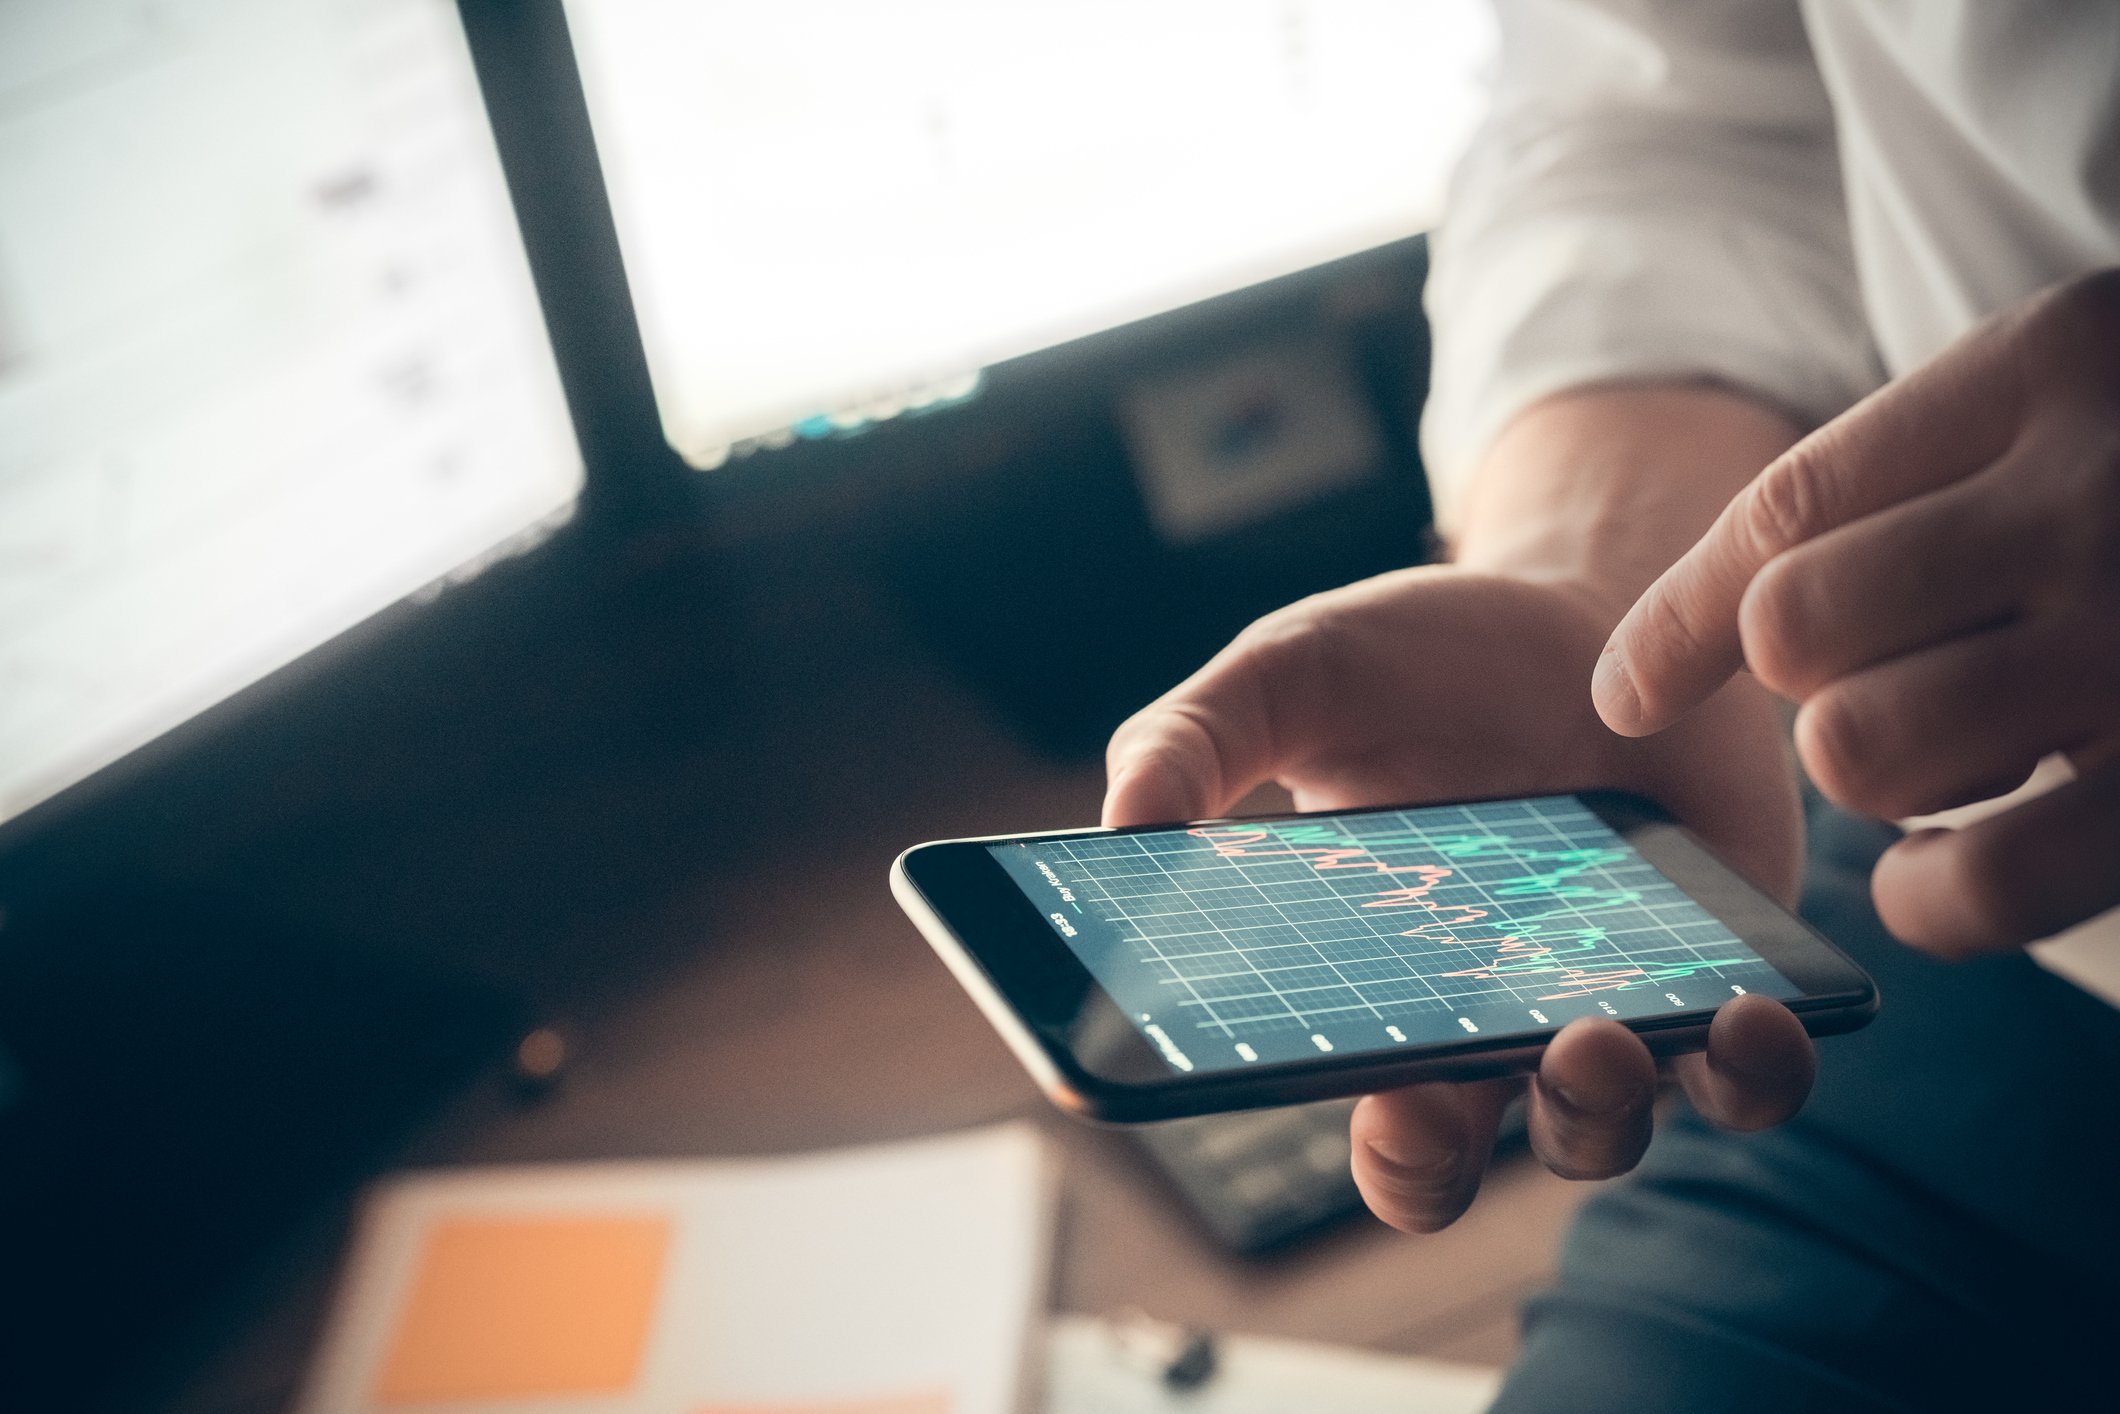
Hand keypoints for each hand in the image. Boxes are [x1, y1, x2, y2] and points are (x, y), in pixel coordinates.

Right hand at [1104, 566, 1815, 1231]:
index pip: (1341, 1107)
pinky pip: (1748, 1076)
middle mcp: (1478, 1017)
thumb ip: (1199, 738)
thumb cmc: (1424, 655)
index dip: (1335, 1130)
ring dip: (1598, 1112)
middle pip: (1452, 1165)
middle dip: (1439, 1161)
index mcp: (1364, 976)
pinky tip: (1749, 1011)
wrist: (1595, 600)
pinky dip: (1757, 1070)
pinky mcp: (1720, 977)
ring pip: (1601, 1132)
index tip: (1347, 1089)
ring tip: (1598, 1030)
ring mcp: (1602, 1001)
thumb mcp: (1293, 671)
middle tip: (1437, 1090)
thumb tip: (1118, 830)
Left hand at [1596, 269, 2119, 956]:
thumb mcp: (2082, 385)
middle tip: (1885, 689)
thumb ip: (1913, 476)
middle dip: (1805, 690)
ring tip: (1955, 753)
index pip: (1785, 507)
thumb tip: (1674, 655)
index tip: (1621, 692)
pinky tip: (1945, 869)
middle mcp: (2099, 497)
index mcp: (2051, 370)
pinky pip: (1983, 881)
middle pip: (1800, 634)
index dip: (1676, 617)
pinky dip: (1929, 896)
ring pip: (1866, 750)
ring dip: (1874, 777)